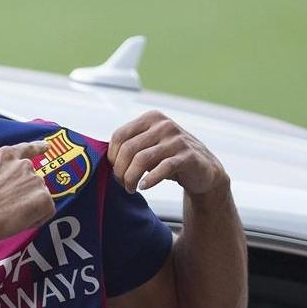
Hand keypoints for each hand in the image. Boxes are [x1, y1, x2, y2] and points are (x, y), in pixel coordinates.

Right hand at [0, 138, 55, 242]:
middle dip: (24, 191)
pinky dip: (38, 217)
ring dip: (30, 204)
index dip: (38, 148)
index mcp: (5, 156)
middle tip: (8, 205)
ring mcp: (34, 182)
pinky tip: (21, 221)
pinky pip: (47, 209)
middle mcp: (23, 165)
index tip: (47, 147)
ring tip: (11, 215)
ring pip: (39, 194)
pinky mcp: (43, 200)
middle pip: (32, 178)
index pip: (26, 148)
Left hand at [107, 110, 228, 194]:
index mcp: (151, 118)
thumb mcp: (149, 147)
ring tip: (130, 188)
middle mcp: (164, 124)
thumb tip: (102, 159)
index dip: (112, 156)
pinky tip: (144, 187)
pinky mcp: (188, 156)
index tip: (114, 170)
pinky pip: (163, 168)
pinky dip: (150, 179)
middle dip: (120, 170)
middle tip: (121, 184)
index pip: (120, 135)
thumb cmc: (168, 158)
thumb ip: (130, 147)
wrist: (204, 170)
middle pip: (129, 149)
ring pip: (142, 159)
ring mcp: (177, 139)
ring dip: (131, 177)